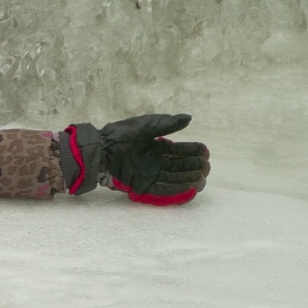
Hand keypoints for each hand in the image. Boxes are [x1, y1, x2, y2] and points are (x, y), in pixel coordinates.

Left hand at [60, 113, 209, 204]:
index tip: (205, 151)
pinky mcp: (143, 185)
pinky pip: (162, 189)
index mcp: (157, 146)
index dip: (193, 151)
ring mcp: (150, 173)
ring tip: (201, 178)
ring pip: (174, 178)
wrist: (102, 148)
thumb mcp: (146, 125)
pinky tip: (188, 187)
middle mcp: (156, 160)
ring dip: (189, 179)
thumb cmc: (121, 134)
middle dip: (195, 166)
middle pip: (180, 166)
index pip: (180, 150)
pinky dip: (176, 189)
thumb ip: (167, 124)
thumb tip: (188, 118)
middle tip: (206, 167)